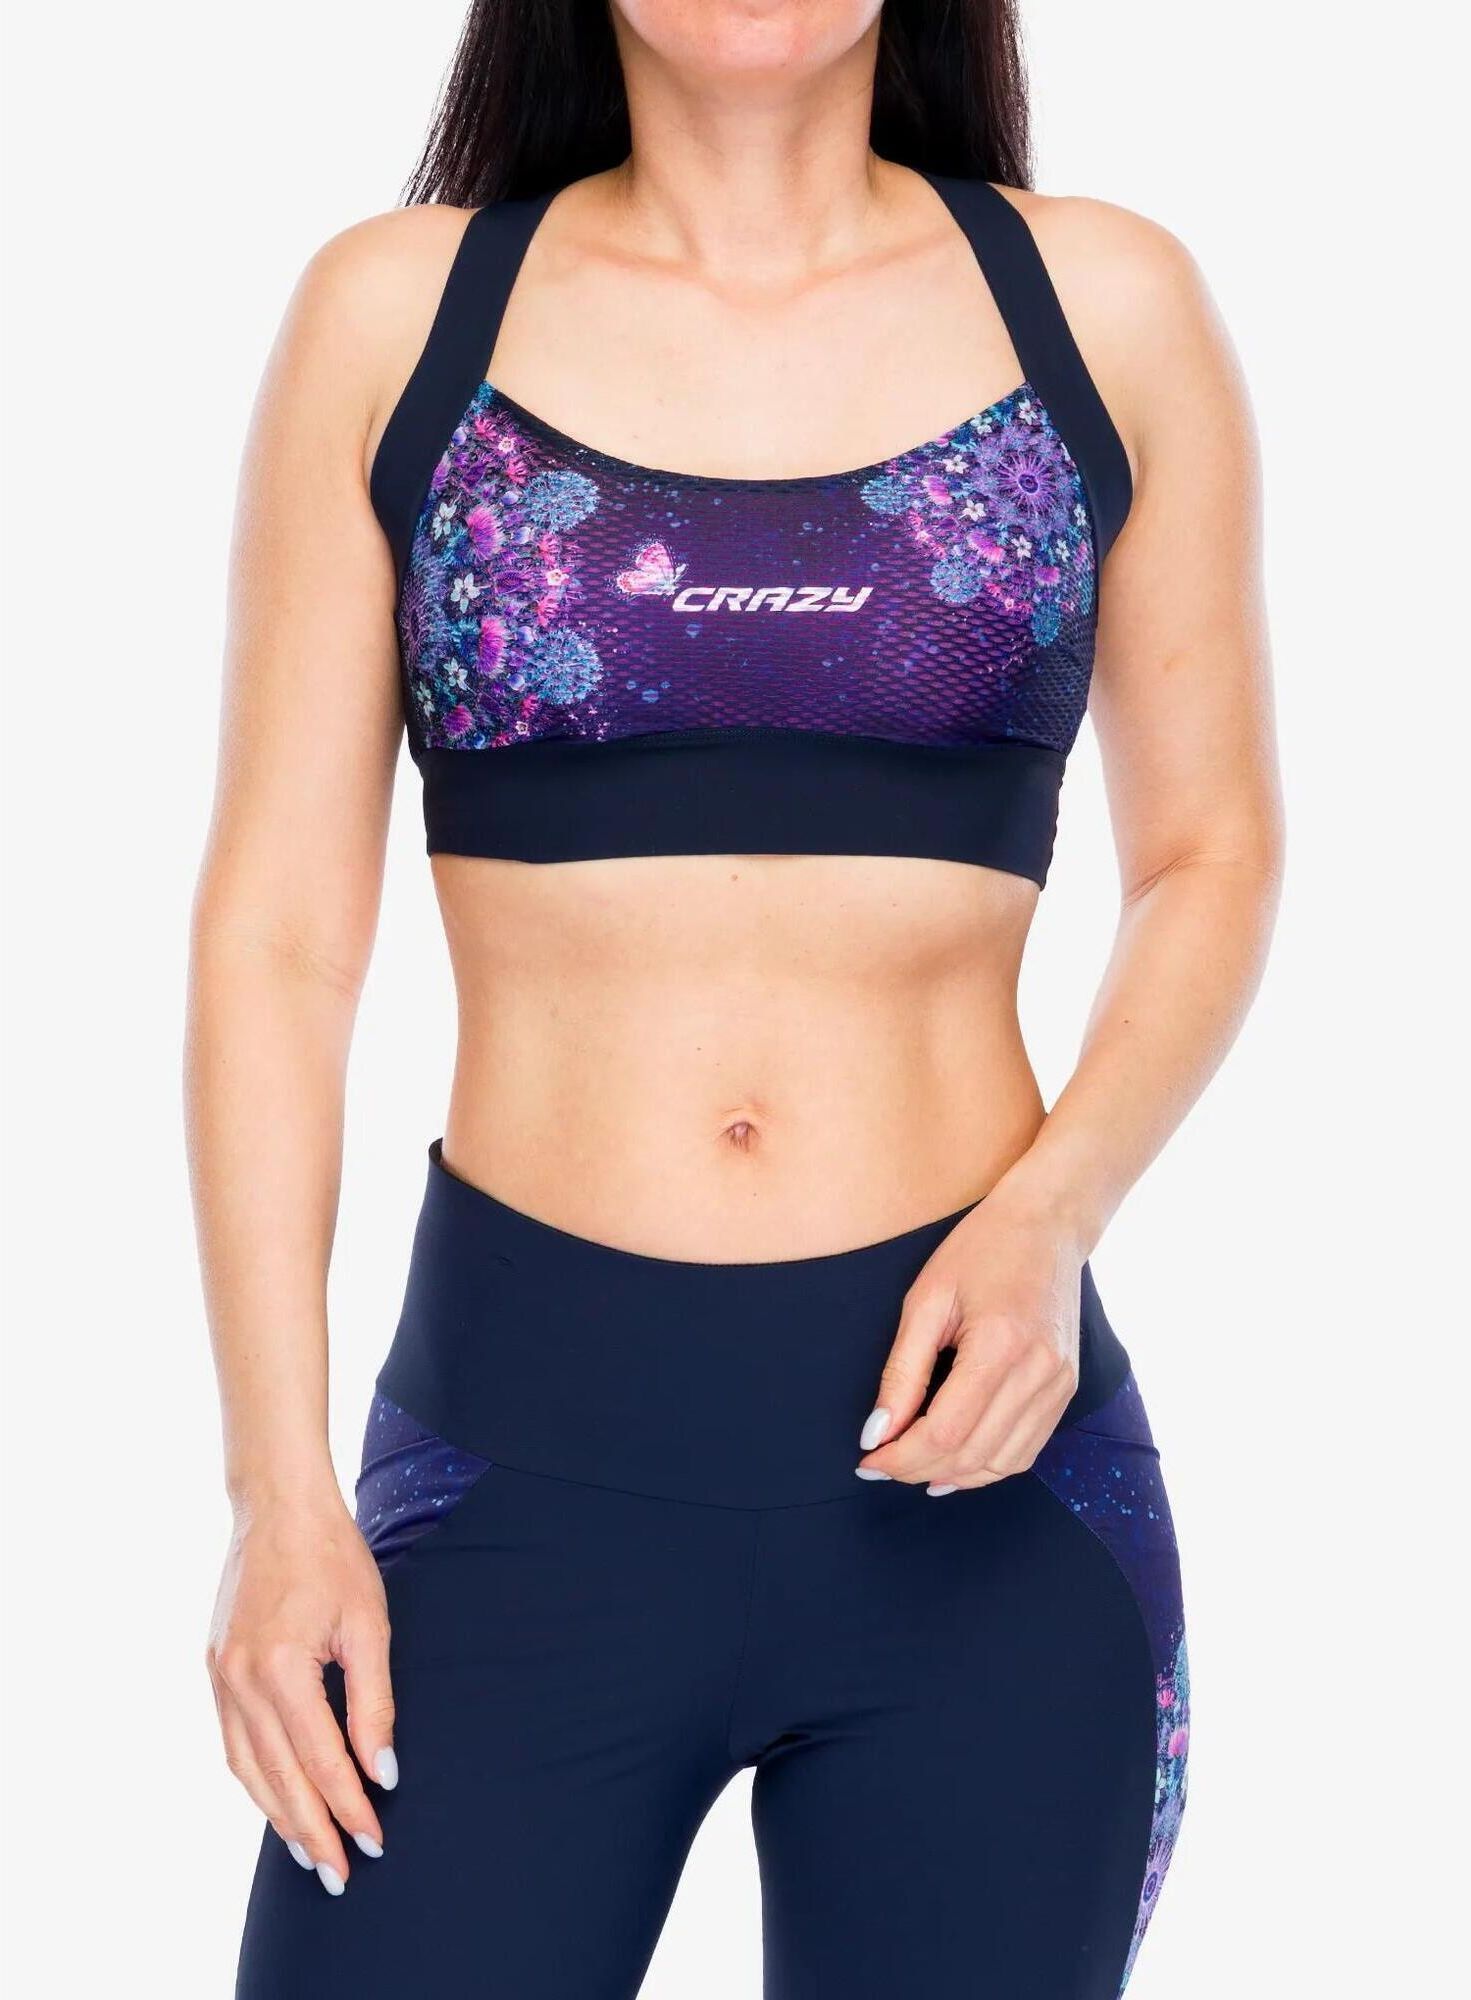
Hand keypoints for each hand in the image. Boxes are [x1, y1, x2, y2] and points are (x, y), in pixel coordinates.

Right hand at [206, 1493, 395, 1893]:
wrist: (277, 1507)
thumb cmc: (333, 1557)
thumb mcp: (368, 1624)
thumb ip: (374, 1702)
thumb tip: (382, 1771)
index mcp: (282, 1669)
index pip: (323, 1761)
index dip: (351, 1807)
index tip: (376, 1841)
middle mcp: (240, 1681)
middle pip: (280, 1779)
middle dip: (313, 1831)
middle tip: (341, 1873)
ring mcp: (219, 1677)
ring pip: (248, 1770)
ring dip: (279, 1816)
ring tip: (310, 1852)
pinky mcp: (214, 1670)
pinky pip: (232, 1743)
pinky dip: (255, 1780)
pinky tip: (277, 1800)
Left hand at [856, 1188, 1083, 1493]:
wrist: (1046, 1224)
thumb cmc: (980, 1250)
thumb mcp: (925, 1299)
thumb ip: (902, 1372)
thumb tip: (877, 1433)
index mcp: (1000, 1345)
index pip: (946, 1431)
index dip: (902, 1456)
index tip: (869, 1460)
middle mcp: (1039, 1373)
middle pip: (973, 1454)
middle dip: (919, 1469)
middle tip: (881, 1465)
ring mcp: (1059, 1384)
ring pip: (1002, 1463)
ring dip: (953, 1476)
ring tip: (912, 1468)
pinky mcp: (1066, 1389)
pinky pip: (1026, 1450)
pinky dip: (987, 1466)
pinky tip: (955, 1463)